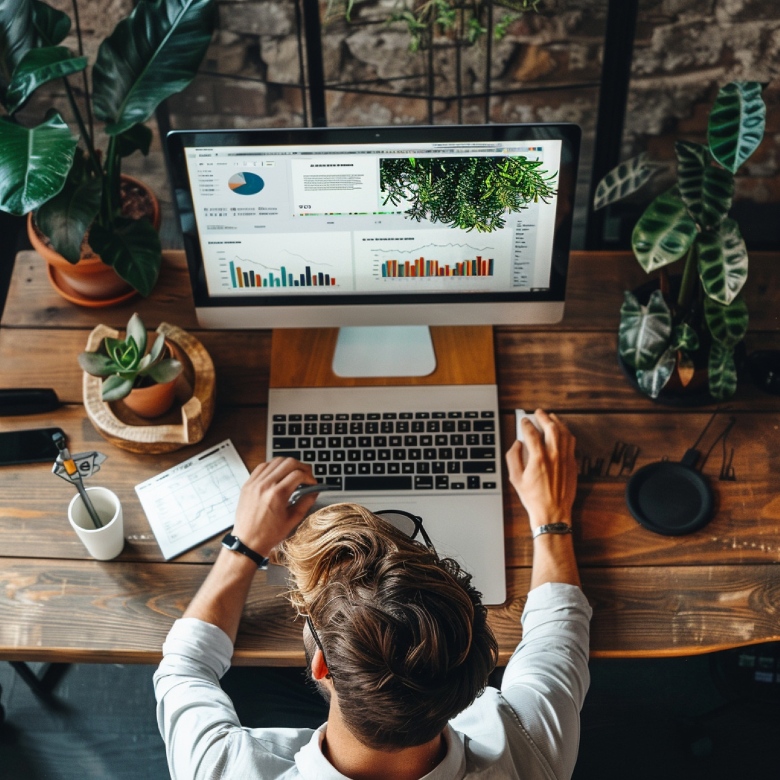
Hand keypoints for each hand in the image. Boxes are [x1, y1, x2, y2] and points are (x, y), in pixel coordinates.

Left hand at [232, 458, 317, 556]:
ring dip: (287, 464)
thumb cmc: (268, 534)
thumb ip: (305, 503)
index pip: (298, 474)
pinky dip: (273, 466)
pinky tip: (278, 473)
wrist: (247, 542)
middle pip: (288, 462)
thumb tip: (314, 492)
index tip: (312, 483)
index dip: (309, 477)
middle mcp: (265, 485)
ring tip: (293, 473)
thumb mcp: (292, 520)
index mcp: (277, 494)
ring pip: (275, 461)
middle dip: (302, 466)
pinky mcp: (248, 484)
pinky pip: (262, 466)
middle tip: (306, 475)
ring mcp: (255, 483)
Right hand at [505, 409, 576, 530]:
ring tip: (551, 418)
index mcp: (538, 458)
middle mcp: (554, 455)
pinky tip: (562, 432)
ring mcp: (566, 459)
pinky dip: (566, 433)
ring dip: (557, 422)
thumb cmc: (533, 497)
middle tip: (538, 412)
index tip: (523, 421)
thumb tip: (517, 444)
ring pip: (564, 433)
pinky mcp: (573, 464)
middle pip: (551, 428)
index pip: (531, 433)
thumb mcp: (515, 478)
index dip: (526, 424)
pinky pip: (571, 443)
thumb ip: (513, 457)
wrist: (552, 512)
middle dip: (544, 417)